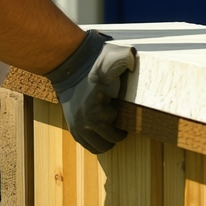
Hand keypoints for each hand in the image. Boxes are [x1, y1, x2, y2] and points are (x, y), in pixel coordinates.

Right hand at [45, 31, 135, 153]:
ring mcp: (76, 126)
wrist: (71, 63)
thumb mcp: (114, 58)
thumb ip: (126, 60)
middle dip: (114, 133)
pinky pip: (86, 143)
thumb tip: (134, 60)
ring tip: (108, 120)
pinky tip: (99, 122)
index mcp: (94, 113)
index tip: (125, 113)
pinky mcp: (71, 126)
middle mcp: (83, 123)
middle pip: (108, 144)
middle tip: (117, 118)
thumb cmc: (96, 62)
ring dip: (105, 137)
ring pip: (97, 147)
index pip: (116, 135)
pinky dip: (95, 138)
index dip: (124, 126)